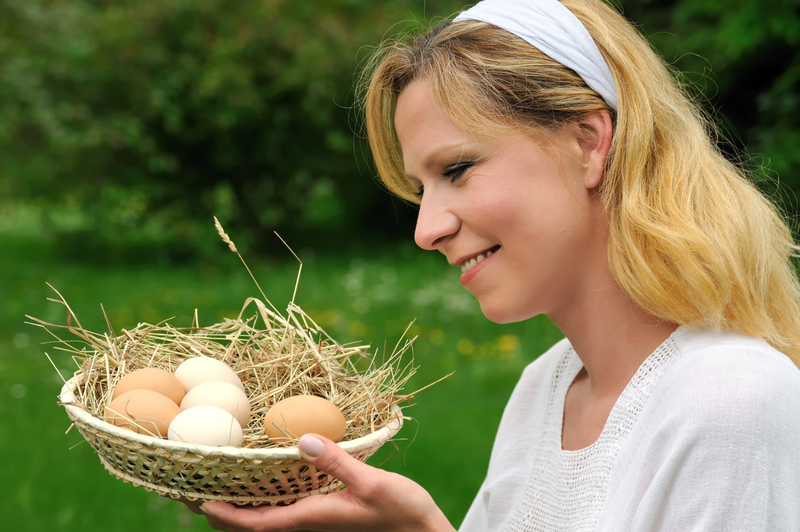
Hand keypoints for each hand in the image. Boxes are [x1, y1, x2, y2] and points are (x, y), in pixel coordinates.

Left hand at [192, 434, 454, 531]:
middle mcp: (308, 523)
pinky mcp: (327, 514)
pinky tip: (265, 482)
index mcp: (311, 517)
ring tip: (219, 484)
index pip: (255, 523)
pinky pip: (283, 512)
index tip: (198, 501)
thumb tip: (301, 439)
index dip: (224, 514)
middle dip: (221, 512)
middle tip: (194, 489)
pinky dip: (263, 501)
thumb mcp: (372, 484)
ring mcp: (316, 521)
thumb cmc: (402, 514)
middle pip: (253, 525)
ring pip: (266, 519)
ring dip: (238, 507)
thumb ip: (338, 463)